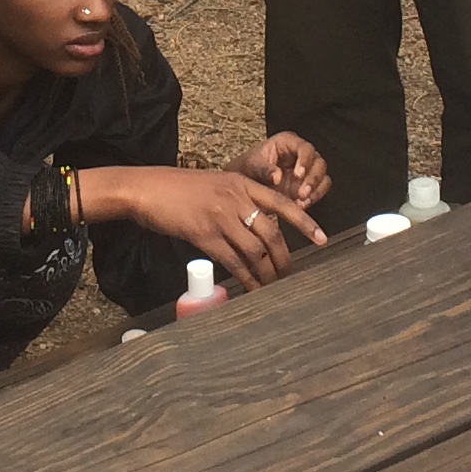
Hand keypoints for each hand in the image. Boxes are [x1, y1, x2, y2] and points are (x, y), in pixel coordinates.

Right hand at [85, 163, 326, 288]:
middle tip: (290, 275)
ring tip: (273, 287)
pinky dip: (246, 278)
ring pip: (255, 250)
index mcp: (241, 183)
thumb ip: (237, 201)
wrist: (148, 189)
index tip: (322, 238)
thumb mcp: (215, 186)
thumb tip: (257, 228)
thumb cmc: (179, 188)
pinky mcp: (204, 235)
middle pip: (271, 233)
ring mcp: (220, 217)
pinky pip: (233, 261)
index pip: (281, 203)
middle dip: (284, 258)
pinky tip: (251, 288)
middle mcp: (235, 199)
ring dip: (267, 273)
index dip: (304, 222)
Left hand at [232, 131, 328, 208]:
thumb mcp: (251, 166)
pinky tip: (301, 205)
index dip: (305, 160)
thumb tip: (277, 176)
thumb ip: (263, 169)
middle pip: (318, 162)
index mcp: (287, 143)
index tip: (298, 174)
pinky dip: (314, 198)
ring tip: (301, 200)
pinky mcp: (307, 185)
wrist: (243, 184)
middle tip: (302, 192)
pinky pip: (319, 189)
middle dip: (312, 178)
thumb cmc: (247, 169)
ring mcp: (305, 170)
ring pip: (322, 175)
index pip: (304, 147)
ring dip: (315, 189)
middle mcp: (299, 154)